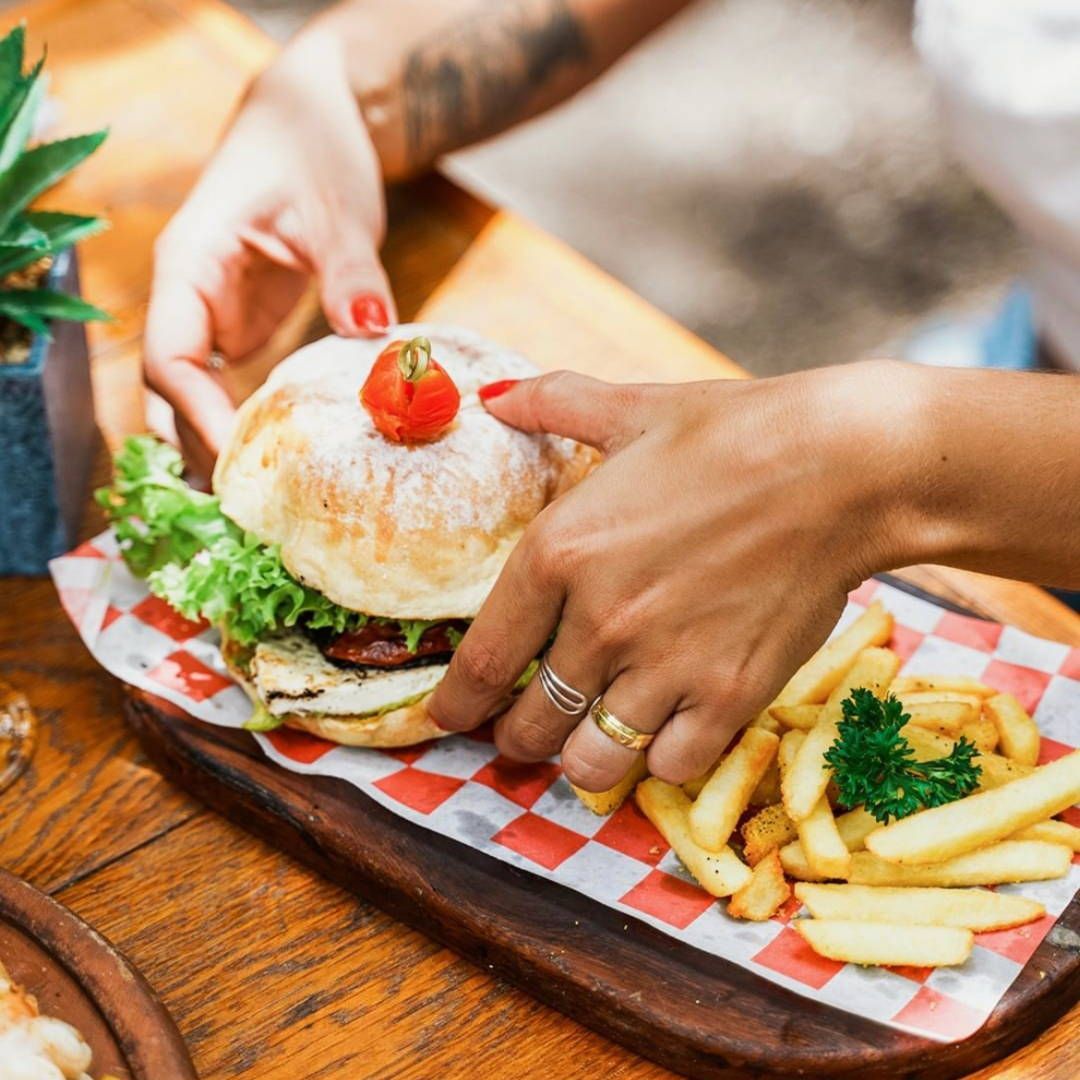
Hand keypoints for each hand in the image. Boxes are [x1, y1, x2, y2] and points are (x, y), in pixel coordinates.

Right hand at [144, 31, 394, 477]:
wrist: (311, 121)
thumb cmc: (311, 147)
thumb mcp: (336, 209)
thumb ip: (350, 272)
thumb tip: (373, 331)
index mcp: (188, 265)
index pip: (171, 360)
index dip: (199, 418)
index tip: (241, 465)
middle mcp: (189, 298)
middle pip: (172, 395)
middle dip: (204, 450)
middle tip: (255, 510)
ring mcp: (213, 316)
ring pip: (197, 400)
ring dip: (223, 448)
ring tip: (266, 506)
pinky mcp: (242, 328)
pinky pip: (234, 389)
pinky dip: (252, 427)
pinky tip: (284, 464)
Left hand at [429, 362, 916, 790]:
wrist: (844, 465)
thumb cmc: (734, 432)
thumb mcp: (633, 409)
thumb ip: (552, 403)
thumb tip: (491, 393)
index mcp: (559, 551)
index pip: (481, 659)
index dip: (454, 704)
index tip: (447, 720)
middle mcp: (600, 619)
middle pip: (528, 724)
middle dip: (516, 737)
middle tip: (527, 728)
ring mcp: (665, 664)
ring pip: (590, 762)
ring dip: (582, 758)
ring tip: (591, 739)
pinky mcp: (729, 696)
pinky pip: (669, 767)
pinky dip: (660, 757)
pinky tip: (666, 728)